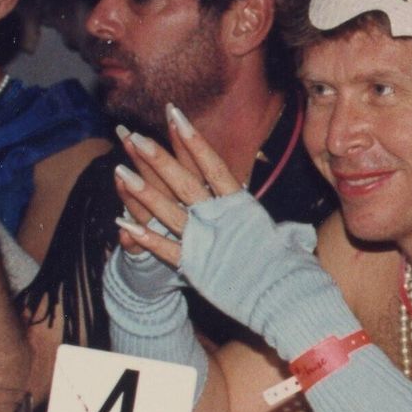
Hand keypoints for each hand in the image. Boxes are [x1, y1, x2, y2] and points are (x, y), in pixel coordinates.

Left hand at [115, 108, 319, 333]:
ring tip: (120, 170)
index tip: (176, 116)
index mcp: (241, 205)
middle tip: (135, 136)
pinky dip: (144, 235)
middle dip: (158, 158)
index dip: (192, 139)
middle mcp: (220, 218)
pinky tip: (124, 222)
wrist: (286, 295)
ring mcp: (205, 241)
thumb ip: (282, 230)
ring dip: (142, 190)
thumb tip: (289, 231)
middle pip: (184, 181)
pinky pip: (164, 248)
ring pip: (167, 210)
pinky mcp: (194, 266)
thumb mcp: (286, 239)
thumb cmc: (292, 267)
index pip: (212, 165)